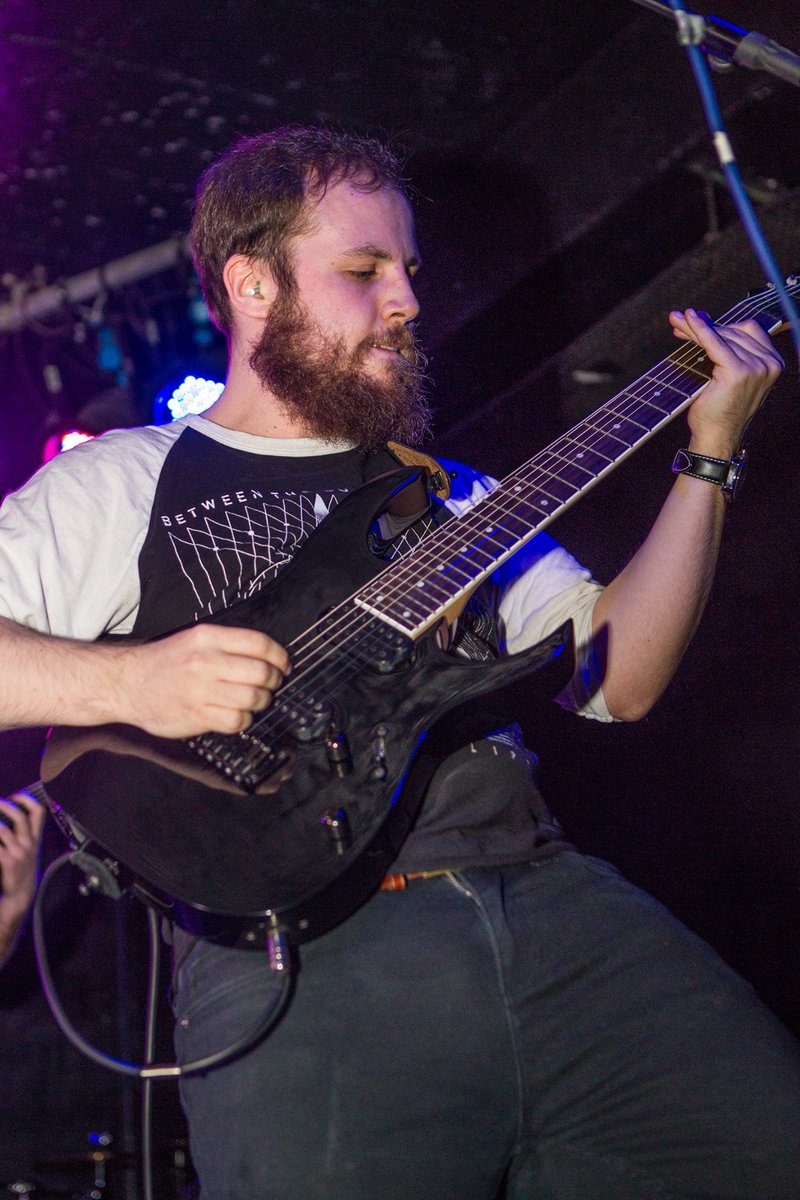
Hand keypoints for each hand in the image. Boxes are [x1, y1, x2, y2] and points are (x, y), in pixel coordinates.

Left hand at [0, 791, 44, 930]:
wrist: (21, 894)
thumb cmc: (22, 870)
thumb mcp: (29, 850)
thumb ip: (23, 835)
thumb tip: (8, 819)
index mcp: (35, 838)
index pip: (38, 812)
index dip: (26, 800)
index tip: (14, 796)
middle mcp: (29, 843)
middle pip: (19, 817)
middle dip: (5, 806)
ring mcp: (19, 852)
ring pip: (3, 830)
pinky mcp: (8, 861)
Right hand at [113, 624, 290, 738]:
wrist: (125, 683)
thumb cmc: (164, 662)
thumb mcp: (193, 640)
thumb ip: (226, 645)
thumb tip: (266, 657)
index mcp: (207, 638)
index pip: (259, 643)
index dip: (279, 656)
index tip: (283, 665)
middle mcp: (206, 661)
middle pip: (261, 672)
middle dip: (274, 681)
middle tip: (271, 685)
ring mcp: (201, 690)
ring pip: (253, 698)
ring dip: (261, 702)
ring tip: (253, 701)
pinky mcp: (197, 715)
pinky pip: (236, 720)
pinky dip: (243, 720)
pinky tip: (236, 715)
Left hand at [668, 308, 783, 455]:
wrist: (716, 438)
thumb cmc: (717, 411)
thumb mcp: (724, 375)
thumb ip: (722, 348)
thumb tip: (700, 318)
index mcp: (772, 363)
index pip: (746, 330)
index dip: (720, 324)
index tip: (694, 321)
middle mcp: (769, 363)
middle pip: (733, 331)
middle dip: (704, 326)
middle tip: (679, 322)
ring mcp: (757, 367)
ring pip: (722, 336)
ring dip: (697, 328)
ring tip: (677, 323)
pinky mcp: (739, 371)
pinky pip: (715, 344)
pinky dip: (701, 331)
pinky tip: (689, 322)